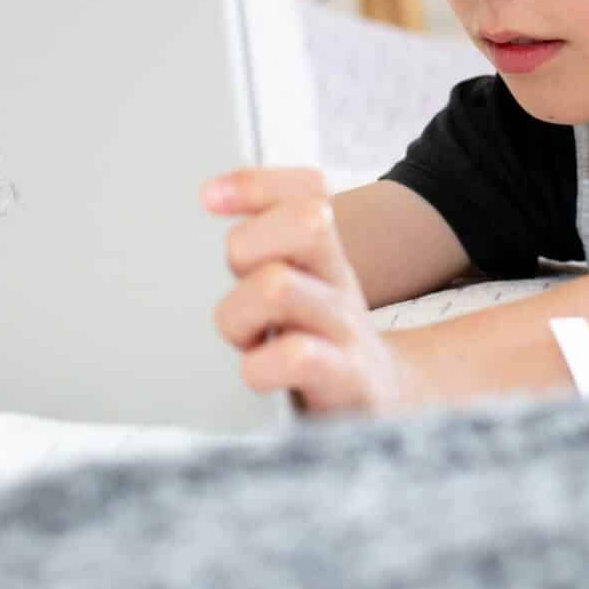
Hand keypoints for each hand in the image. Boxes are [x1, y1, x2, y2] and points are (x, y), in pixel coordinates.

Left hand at [201, 167, 414, 415]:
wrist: (380, 405)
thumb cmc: (317, 345)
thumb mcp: (298, 291)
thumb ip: (263, 250)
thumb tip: (209, 198)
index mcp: (325, 256)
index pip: (310, 191)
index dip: (259, 183)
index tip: (209, 197)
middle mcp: (340, 283)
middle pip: (306, 220)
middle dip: (246, 247)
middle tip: (238, 290)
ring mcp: (347, 332)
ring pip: (278, 285)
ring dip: (239, 314)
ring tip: (245, 341)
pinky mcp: (349, 383)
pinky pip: (298, 357)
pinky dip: (260, 366)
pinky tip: (258, 375)